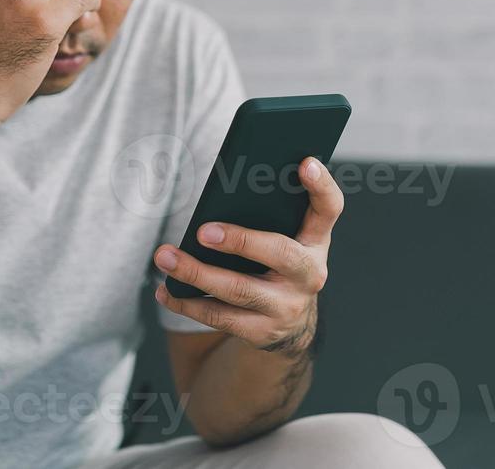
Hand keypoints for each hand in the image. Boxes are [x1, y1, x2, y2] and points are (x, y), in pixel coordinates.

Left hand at [153, 157, 342, 355]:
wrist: (290, 324)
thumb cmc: (278, 264)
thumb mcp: (286, 237)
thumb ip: (269, 215)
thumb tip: (222, 193)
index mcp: (316, 241)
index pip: (329, 208)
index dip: (322, 185)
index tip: (305, 162)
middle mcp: (309, 274)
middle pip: (280, 253)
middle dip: (239, 241)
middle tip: (202, 231)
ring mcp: (286, 306)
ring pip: (238, 290)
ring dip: (196, 273)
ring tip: (165, 257)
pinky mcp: (261, 331)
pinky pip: (219, 317)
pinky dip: (187, 303)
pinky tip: (165, 290)